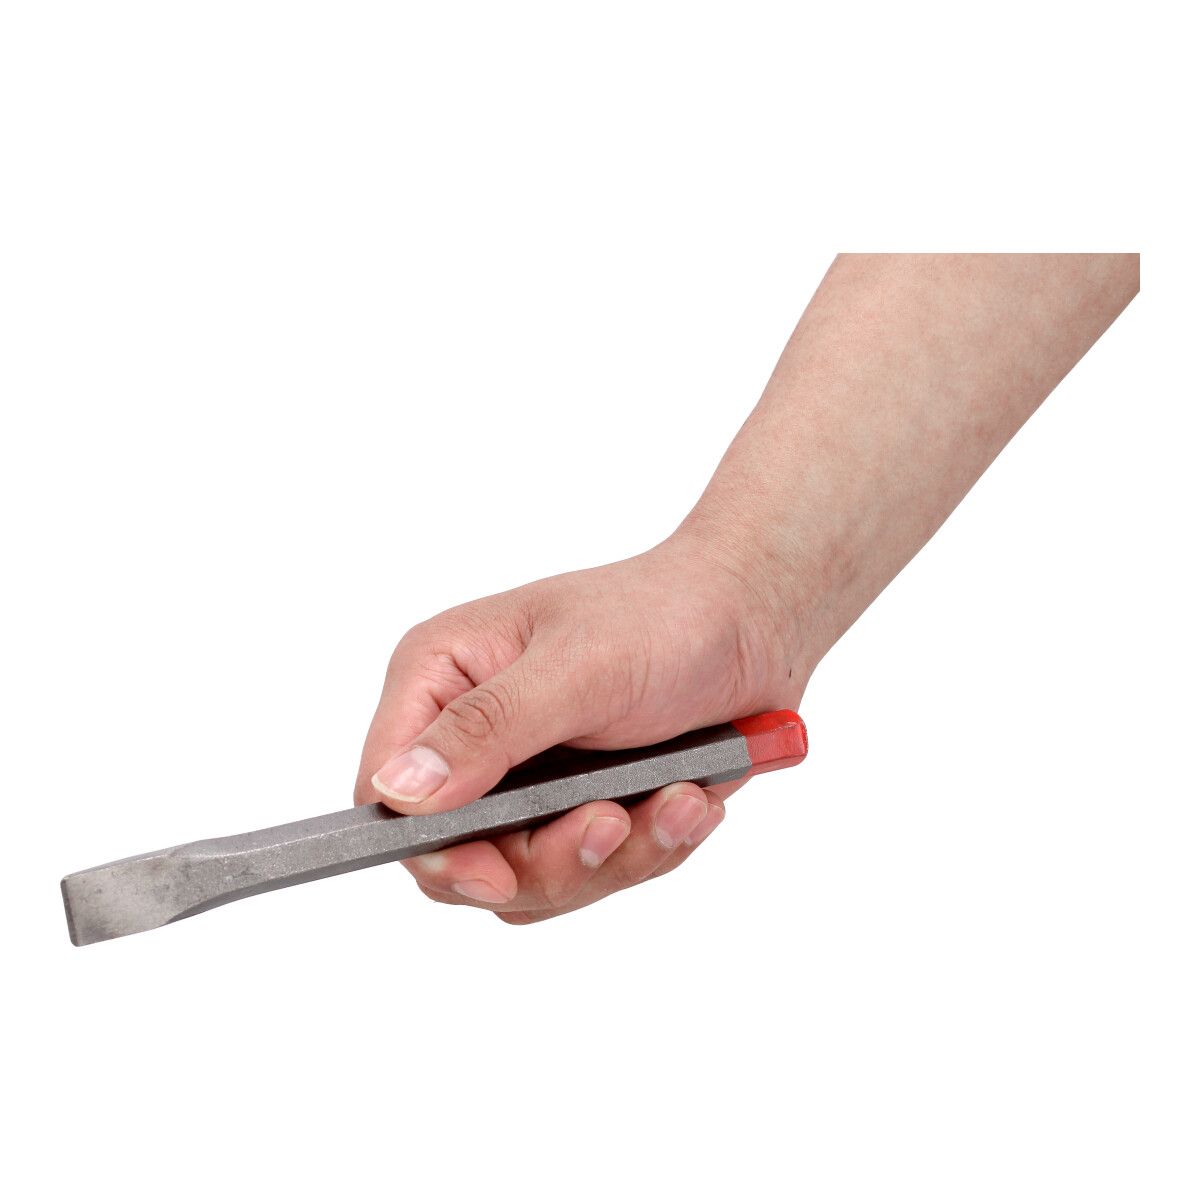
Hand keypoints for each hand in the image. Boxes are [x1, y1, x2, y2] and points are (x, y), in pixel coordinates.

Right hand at [353, 535, 805, 922]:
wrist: (752, 620)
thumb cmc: (664, 616)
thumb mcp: (578, 667)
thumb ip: (489, 728)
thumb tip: (400, 792)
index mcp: (442, 679)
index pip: (388, 793)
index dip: (433, 848)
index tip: (499, 872)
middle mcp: (472, 734)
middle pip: (462, 856)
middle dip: (550, 858)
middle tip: (616, 819)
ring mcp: (526, 777)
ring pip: (532, 877)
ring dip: (614, 856)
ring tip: (678, 799)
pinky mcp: (578, 805)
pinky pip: (592, 871)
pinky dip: (647, 848)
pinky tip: (689, 799)